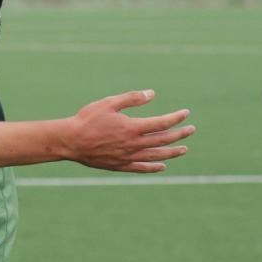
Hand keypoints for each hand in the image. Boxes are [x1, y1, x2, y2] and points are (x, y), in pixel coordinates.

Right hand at [61, 90, 193, 173]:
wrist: (70, 141)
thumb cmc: (87, 119)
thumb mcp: (108, 103)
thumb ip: (131, 98)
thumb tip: (152, 94)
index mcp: (132, 127)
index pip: (162, 123)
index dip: (176, 118)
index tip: (186, 113)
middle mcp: (134, 144)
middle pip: (163, 140)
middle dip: (179, 134)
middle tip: (191, 130)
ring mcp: (128, 157)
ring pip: (156, 156)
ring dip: (172, 152)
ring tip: (184, 149)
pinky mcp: (120, 165)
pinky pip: (141, 168)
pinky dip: (154, 167)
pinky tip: (162, 166)